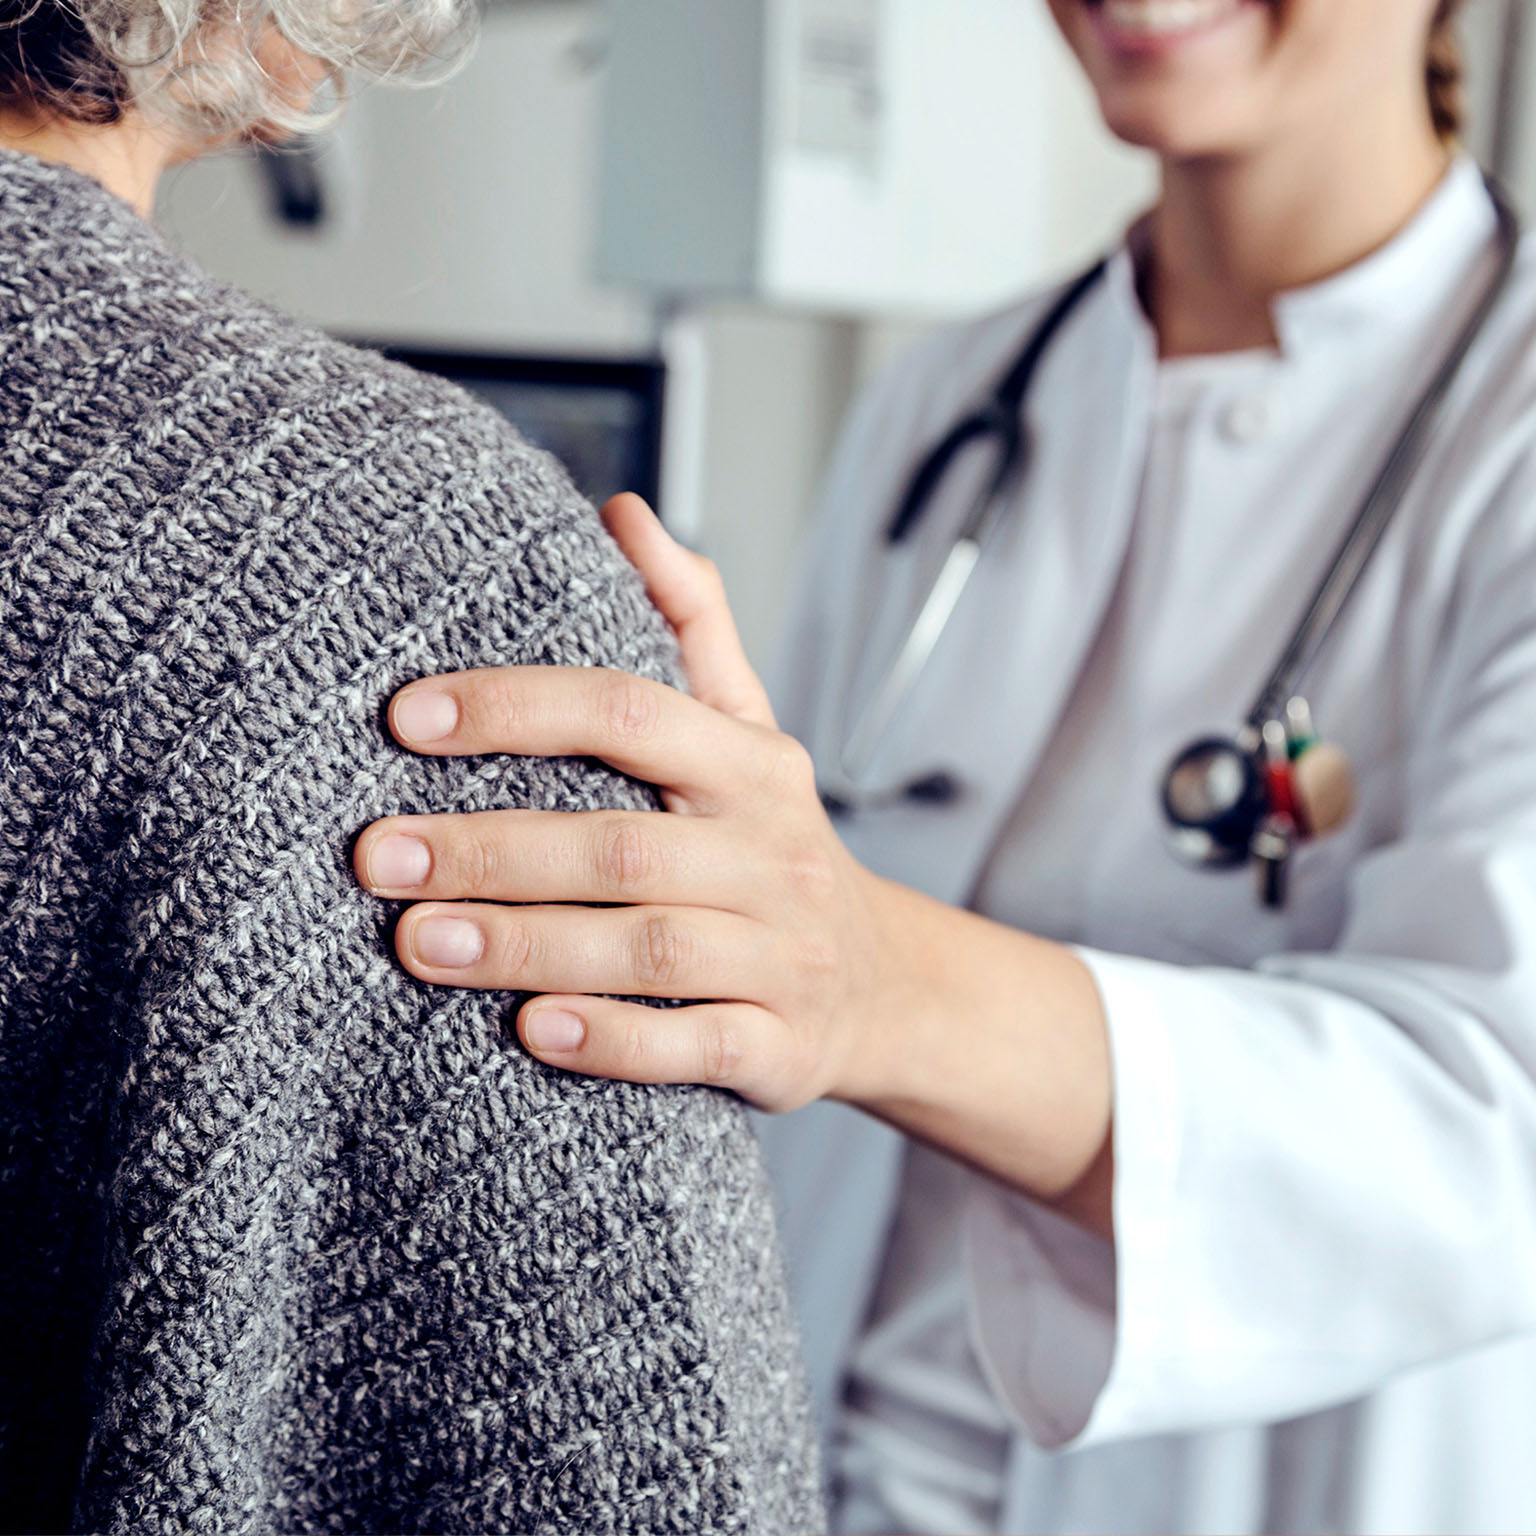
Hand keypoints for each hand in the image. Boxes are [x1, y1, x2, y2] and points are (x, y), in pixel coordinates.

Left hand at [354, 495, 1113, 1226]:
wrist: (881, 984)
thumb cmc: (770, 844)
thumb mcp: (748, 731)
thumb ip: (689, 624)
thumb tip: (623, 511)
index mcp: (752, 765)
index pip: (632, 713)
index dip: (518, 708)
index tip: (406, 717)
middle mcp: (772, 853)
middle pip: (622, 844)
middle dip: (491, 847)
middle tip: (375, 853)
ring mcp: (782, 954)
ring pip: (649, 949)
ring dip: (527, 945)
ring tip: (416, 942)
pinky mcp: (780, 1044)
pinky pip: (696, 1047)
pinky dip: (615, 1040)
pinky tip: (531, 1030)